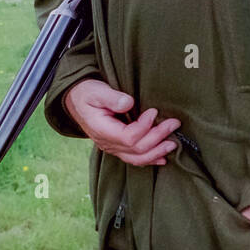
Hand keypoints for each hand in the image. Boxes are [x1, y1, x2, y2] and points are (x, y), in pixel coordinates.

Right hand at [64, 79, 178, 166]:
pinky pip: (134, 159)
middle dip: (158, 137)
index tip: (154, 111)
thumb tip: (128, 104)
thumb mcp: (96, 91)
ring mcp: (112, 148)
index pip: (129, 137)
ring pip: (137, 158)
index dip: (145, 127)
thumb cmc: (87, 93)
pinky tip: (162, 158)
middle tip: (174, 124)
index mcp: (102, 130)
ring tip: (173, 143)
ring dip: (157, 152)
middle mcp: (107, 143)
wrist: (75, 100)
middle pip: (137, 149)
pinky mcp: (117, 147)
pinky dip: (149, 159)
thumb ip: (112, 98)